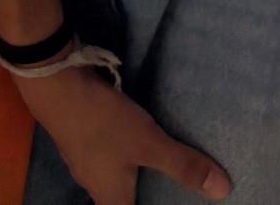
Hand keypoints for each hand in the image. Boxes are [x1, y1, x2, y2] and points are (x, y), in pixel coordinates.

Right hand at [14, 65, 229, 201]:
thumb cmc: (104, 123)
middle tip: (166, 187)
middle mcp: (93, 185)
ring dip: (130, 173)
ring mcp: (81, 161)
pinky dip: (118, 151)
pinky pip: (102, 154)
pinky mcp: (77, 138)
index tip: (163, 202)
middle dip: (141, 195)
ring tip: (154, 162)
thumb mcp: (149, 142)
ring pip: (109, 177)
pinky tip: (128, 135)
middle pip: (118, 201)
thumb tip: (223, 192)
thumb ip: (184, 166)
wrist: (56, 86)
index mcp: (110, 197)